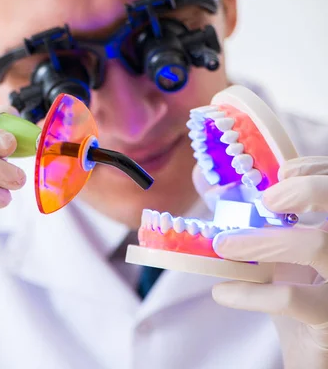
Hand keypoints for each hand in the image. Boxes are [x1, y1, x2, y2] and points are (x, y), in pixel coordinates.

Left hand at [208, 157, 327, 367]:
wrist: (313, 351)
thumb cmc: (297, 293)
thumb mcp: (271, 252)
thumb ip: (243, 215)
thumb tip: (205, 177)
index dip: (318, 170)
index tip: (282, 170)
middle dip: (310, 190)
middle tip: (268, 198)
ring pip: (319, 247)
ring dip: (264, 240)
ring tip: (224, 245)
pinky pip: (294, 299)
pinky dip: (251, 292)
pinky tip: (222, 292)